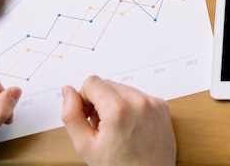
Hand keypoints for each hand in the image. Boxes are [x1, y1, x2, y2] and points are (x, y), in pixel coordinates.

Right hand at [61, 75, 175, 165]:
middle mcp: (139, 101)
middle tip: (100, 127)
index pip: (91, 82)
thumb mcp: (86, 146)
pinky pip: (139, 96)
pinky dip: (131, 107)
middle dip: (99, 102)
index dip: (83, 99)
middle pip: (107, 84)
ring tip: (116, 129)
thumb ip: (72, 115)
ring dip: (115, 104)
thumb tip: (67, 92)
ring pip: (123, 89)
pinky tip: (130, 127)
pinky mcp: (162, 106)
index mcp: (119, 109)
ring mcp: (153, 103)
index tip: (87, 117)